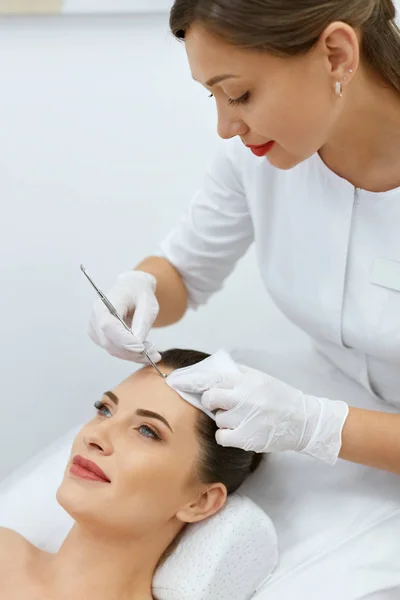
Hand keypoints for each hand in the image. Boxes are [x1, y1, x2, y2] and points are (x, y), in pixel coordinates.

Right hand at [88, 271, 160, 362]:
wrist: (131, 289)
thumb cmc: (139, 293)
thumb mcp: (148, 304)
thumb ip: (143, 322)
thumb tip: (138, 342)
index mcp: (104, 303)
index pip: (108, 326)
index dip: (123, 340)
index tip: (142, 348)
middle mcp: (95, 317)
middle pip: (109, 342)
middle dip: (133, 352)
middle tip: (155, 353)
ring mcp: (95, 328)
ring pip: (113, 350)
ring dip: (134, 355)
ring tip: (153, 352)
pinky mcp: (100, 337)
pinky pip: (114, 350)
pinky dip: (130, 354)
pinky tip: (144, 351)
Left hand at [174, 360, 348, 464]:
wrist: (303, 421)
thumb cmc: (279, 397)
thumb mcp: (259, 377)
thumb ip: (235, 373)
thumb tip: (208, 370)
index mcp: (245, 380)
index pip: (210, 377)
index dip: (190, 380)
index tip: (174, 380)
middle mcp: (243, 398)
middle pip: (209, 398)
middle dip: (210, 401)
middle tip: (220, 404)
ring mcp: (245, 418)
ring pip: (216, 418)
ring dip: (223, 419)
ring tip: (241, 417)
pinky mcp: (247, 438)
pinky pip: (221, 436)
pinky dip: (225, 435)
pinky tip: (238, 430)